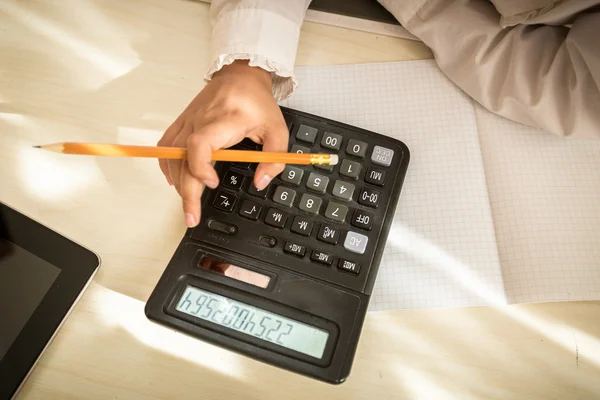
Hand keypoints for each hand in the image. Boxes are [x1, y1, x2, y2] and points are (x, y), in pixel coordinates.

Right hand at [157, 61, 288, 227]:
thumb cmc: (257, 102)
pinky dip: (167, 166)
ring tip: (188, 205)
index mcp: (224, 121)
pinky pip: (166, 147)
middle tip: (192, 217)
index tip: (212, 183)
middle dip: (186, 193)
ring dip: (178, 183)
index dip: (200, 167)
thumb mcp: (277, 129)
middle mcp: (200, 121)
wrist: (240, 75)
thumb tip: (260, 182)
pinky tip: (175, 181)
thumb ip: (274, 158)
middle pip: (182, 159)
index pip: (200, 144)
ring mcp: (188, 122)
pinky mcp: (182, 123)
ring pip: (172, 157)